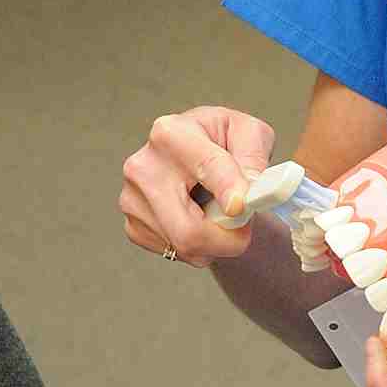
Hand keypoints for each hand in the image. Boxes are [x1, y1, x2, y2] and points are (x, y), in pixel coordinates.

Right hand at [118, 105, 279, 266]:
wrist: (196, 157)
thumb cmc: (222, 143)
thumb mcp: (249, 134)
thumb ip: (254, 157)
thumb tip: (251, 190)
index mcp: (172, 133)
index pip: (206, 167)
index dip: (226, 190)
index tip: (240, 207)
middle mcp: (144, 166)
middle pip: (188, 228)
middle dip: (227, 238)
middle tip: (245, 226)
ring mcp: (133, 199)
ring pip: (186, 246)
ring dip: (215, 242)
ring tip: (217, 213)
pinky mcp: (133, 226)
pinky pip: (176, 253)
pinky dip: (197, 247)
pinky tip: (197, 220)